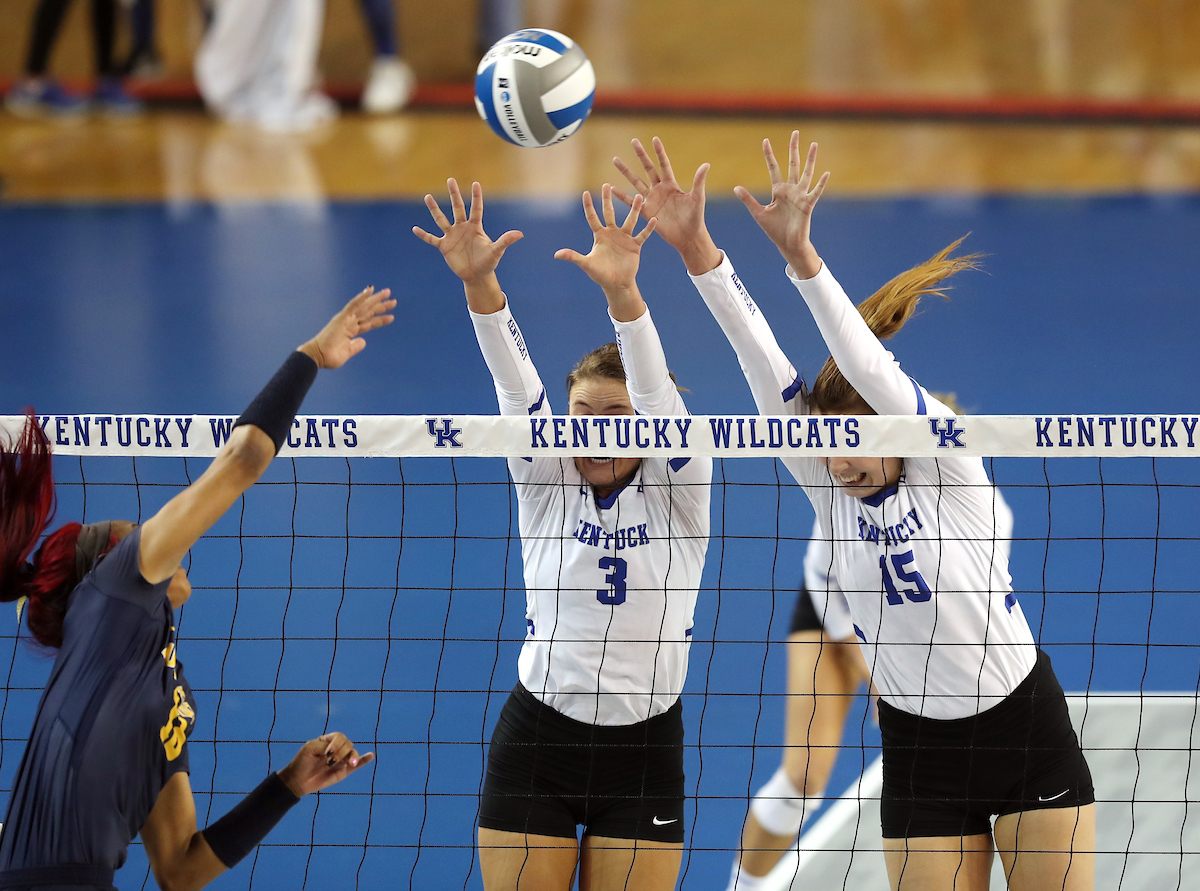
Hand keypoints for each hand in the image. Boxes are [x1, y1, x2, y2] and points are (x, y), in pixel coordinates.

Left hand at [277, 732, 374, 796]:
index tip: (327, 753)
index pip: (339, 737)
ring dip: (352, 756)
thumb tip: (337, 751)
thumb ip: (325, 746)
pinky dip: (365, 760)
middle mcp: (337, 749)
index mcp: (328, 741)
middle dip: (341, 752)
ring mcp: (341, 760)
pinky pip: (358, 764)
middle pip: (348, 744)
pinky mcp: (344, 771)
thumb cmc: (302, 762)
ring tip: (349, 763)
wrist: (297, 780)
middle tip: (330, 762)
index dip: (336, 744)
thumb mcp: (310, 749)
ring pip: (353, 753)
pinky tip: (371, 755)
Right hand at [299, 286, 394, 368]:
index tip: (391, 316)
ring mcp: (346, 319)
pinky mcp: (342, 318)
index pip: (369, 323)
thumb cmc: (329, 356)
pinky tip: (370, 289)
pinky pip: (353, 304)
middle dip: (381, 306)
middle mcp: (349, 322)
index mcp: (350, 331)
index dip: (380, 319)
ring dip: (376, 299)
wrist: (318, 357)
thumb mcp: (347, 352)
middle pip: (369, 312)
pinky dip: (362, 297)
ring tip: (388, 293)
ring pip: (364, 306)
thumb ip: (355, 346)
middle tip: (393, 301)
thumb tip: (363, 341)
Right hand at [413, 179, 522, 284]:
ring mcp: (452, 236)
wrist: (477, 276)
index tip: (476, 183)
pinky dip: (424, 235)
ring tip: (428, 197)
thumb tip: (520, 234)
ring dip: (434, 209)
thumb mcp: (496, 251)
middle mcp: (462, 228)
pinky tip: (415, 229)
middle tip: (450, 179)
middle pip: (457, 208)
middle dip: (454, 194)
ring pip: (441, 219)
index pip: (476, 208)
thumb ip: (505, 241)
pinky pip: (432, 239)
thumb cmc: (488, 262)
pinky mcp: (444, 246)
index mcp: (475, 227)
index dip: (476, 197)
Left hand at [554, 184, 656, 299]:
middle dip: (607, 200)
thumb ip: (573, 257)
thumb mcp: (586, 264)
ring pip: (630, 220)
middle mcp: (612, 233)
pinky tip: (654, 219)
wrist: (617, 284)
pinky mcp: (635, 245)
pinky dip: (648, 228)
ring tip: (638, 196)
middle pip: (609, 213)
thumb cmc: (600, 274)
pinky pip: (643, 234)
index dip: (589, 206)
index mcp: (600, 236)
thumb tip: (556, 254)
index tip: (585, 193)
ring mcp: (624, 238)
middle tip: (607, 184)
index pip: (592, 218)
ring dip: (633, 209)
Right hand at [612, 137, 720, 274]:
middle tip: (633, 140)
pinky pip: (631, 202)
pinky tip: (612, 188)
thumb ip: (698, 181)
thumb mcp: (697, 198)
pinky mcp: (646, 212)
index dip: (659, 152)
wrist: (688, 236)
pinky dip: (621, 196)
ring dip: (626, 171)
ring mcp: (652, 200)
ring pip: (636, 182)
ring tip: (615, 159)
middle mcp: (660, 189)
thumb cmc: (695, 217)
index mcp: (671, 184)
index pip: (664, 164)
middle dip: (641, 155)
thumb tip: (706, 164)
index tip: (654, 138)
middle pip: (648, 168)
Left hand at [734, 132, 827, 277]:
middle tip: (795, 132)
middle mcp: (790, 189)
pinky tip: (826, 173)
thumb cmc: (774, 230)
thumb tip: (736, 187)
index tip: (765, 140)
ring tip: (814, 144)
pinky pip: (815, 192)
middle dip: (793, 148)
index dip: (769, 154)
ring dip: (810, 159)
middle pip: (792, 164)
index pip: (773, 167)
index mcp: (778, 190)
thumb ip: (748, 199)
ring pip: (806, 173)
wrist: (787, 244)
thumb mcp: (758, 213)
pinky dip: (821, 183)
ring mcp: (800, 196)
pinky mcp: (807, 205)